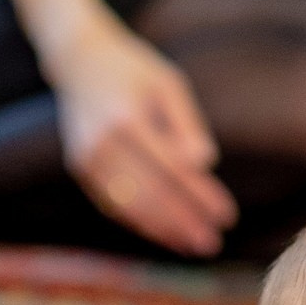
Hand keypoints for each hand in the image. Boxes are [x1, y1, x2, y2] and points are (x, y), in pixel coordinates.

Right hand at [53, 18, 236, 255]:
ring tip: (192, 245)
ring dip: (163, 231)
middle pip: (151, 194)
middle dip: (184, 222)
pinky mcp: (81, 167)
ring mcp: (87, 158)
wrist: (79, 59)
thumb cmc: (134, 70)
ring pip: (129, 206)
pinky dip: (139, 223)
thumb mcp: (168, 84)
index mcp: (128, 118)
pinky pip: (112, 205)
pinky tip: (164, 234)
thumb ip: (187, 123)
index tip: (226, 215)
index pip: (173, 169)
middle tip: (212, 243)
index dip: (200, 196)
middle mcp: (103, 142)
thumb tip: (204, 163)